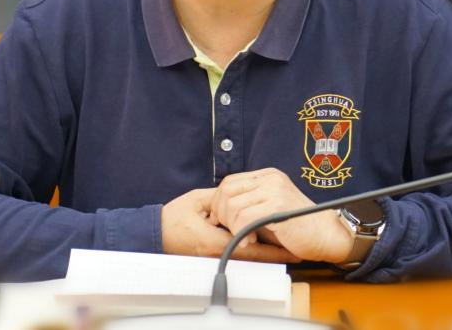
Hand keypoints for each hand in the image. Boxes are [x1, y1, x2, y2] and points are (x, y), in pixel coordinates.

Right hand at [160, 187, 299, 262]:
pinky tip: (263, 245)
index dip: (273, 247)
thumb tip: (241, 194)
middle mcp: (217, 252)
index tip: (291, 246)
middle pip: (253, 256)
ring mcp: (215, 256)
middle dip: (275, 253)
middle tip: (297, 249)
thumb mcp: (198, 200)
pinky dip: (252, 250)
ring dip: (266, 253)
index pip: (251, 245)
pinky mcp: (213, 255)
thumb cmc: (173, 218)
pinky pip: (238, 254)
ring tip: (286, 248)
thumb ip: (221, 197)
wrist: (155, 234)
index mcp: (214, 240)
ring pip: (247, 257)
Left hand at [207, 168, 353, 263]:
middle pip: (227, 190)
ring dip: (233, 226)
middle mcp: (270, 178)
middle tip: (230, 231)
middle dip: (222, 214)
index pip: (230, 181)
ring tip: (245, 238)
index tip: (220, 220)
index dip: (219, 202)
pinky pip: (245, 217)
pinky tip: (250, 241)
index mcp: (268, 175)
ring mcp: (275, 190)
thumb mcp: (270, 208)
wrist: (327, 235)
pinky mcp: (278, 205)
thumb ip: (249, 204)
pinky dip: (241, 233)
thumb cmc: (298, 227)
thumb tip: (218, 212)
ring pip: (233, 205)